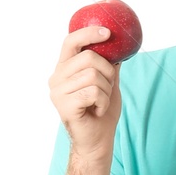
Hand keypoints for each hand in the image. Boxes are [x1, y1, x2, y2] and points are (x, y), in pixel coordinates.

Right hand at [49, 25, 121, 162]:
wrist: (98, 141)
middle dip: (108, 72)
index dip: (88, 34)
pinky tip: (98, 110)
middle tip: (107, 88)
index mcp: (64, 69)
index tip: (107, 32)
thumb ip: (109, 65)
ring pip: (93, 75)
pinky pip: (93, 92)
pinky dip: (103, 102)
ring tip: (100, 102)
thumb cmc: (101, 113)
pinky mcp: (64, 105)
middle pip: (89, 58)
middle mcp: (56, 78)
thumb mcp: (108, 84)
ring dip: (106, 90)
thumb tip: (119, 45)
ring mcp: (58, 92)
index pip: (70, 41)